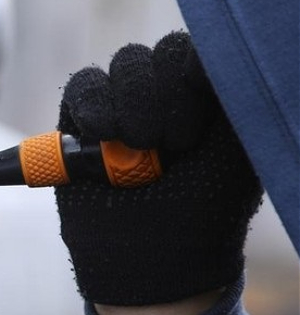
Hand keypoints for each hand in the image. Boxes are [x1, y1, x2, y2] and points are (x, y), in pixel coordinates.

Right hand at [56, 32, 261, 305]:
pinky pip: (82, 86)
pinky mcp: (79, 124)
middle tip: (171, 144)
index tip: (197, 107)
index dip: (192, 70)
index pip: (196, 52)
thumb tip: (208, 52)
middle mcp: (164, 97)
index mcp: (206, 100)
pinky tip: (102, 135)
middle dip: (163, 95)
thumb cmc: (201, 213)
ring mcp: (120, 109)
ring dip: (129, 102)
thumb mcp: (235, 154)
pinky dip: (91, 104)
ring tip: (137, 148)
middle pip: (159, 53)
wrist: (151, 261)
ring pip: (123, 65)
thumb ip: (230, 98)